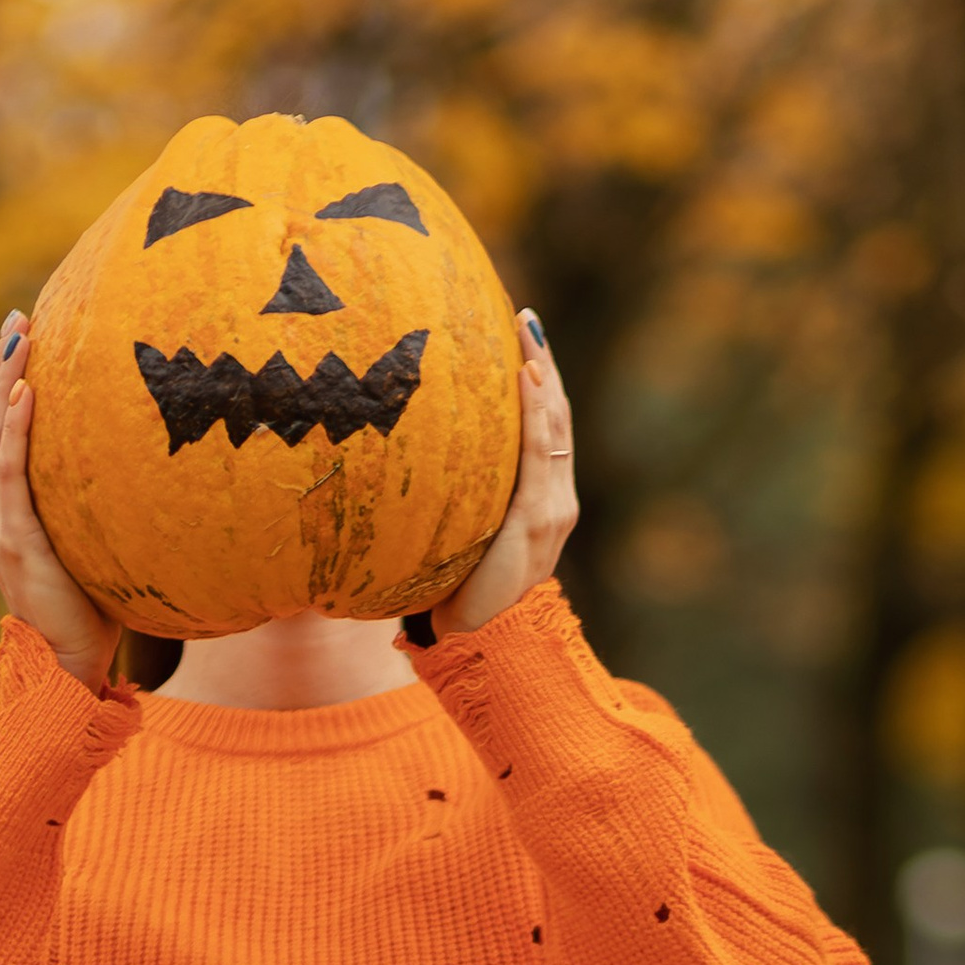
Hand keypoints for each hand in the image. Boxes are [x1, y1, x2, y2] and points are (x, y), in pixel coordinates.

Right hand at [0, 312, 118, 688]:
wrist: (66, 670)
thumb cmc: (89, 617)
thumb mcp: (94, 553)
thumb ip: (100, 518)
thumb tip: (144, 483)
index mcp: (9, 514)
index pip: (3, 437)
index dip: (8, 386)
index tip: (23, 341)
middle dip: (2, 368)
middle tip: (16, 319)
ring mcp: (0, 524)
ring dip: (5, 382)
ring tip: (18, 337)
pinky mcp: (15, 539)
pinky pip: (11, 472)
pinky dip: (15, 429)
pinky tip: (25, 393)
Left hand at [432, 313, 575, 635]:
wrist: (485, 647)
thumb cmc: (462, 601)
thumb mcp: (461, 544)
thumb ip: (455, 510)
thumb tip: (407, 476)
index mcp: (542, 506)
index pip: (545, 434)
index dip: (539, 388)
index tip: (522, 343)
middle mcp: (556, 503)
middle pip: (556, 419)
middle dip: (543, 365)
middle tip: (526, 318)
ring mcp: (552, 511)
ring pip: (553, 428)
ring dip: (542, 373)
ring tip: (528, 330)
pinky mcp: (536, 521)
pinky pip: (539, 454)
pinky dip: (535, 412)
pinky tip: (527, 376)